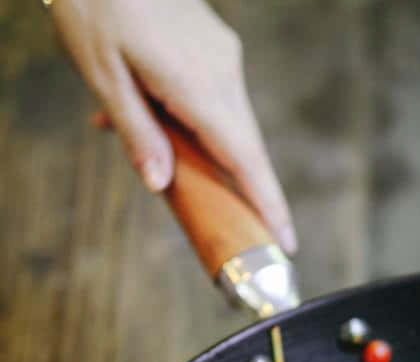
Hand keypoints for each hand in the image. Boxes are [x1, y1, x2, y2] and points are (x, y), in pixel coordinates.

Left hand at [51, 0, 296, 254]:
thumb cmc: (95, 3)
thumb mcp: (103, 74)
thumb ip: (137, 133)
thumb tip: (161, 185)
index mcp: (199, 86)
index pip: (246, 159)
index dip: (268, 204)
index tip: (286, 242)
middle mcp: (222, 72)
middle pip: (242, 146)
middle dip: (239, 188)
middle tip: (238, 227)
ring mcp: (222, 56)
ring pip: (226, 122)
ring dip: (199, 148)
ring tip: (143, 143)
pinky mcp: (213, 44)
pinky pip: (212, 96)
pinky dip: (189, 117)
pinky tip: (144, 107)